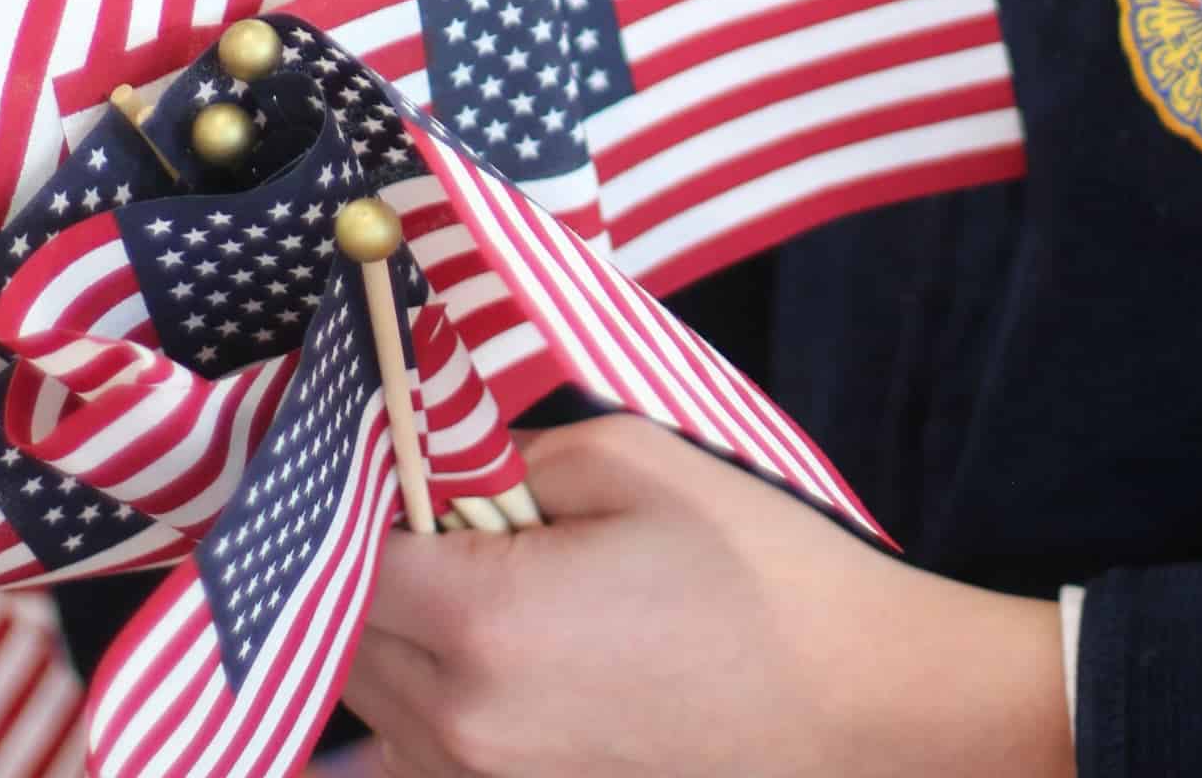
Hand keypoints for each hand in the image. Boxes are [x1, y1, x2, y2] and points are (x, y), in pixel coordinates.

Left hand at [343, 416, 1071, 777]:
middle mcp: (464, 725)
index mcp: (487, 622)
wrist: (855, 706)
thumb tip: (439, 464)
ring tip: (482, 590)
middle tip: (438, 516)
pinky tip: (501, 664)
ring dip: (398, 641)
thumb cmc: (756, 573)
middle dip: (374, 569)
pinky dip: (434, 709)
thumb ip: (509, 455)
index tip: (388, 463)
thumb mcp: (633, 461)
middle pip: (347, 637)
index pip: (345, 560)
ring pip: (374, 707)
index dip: (356, 502)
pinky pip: (424, 762)